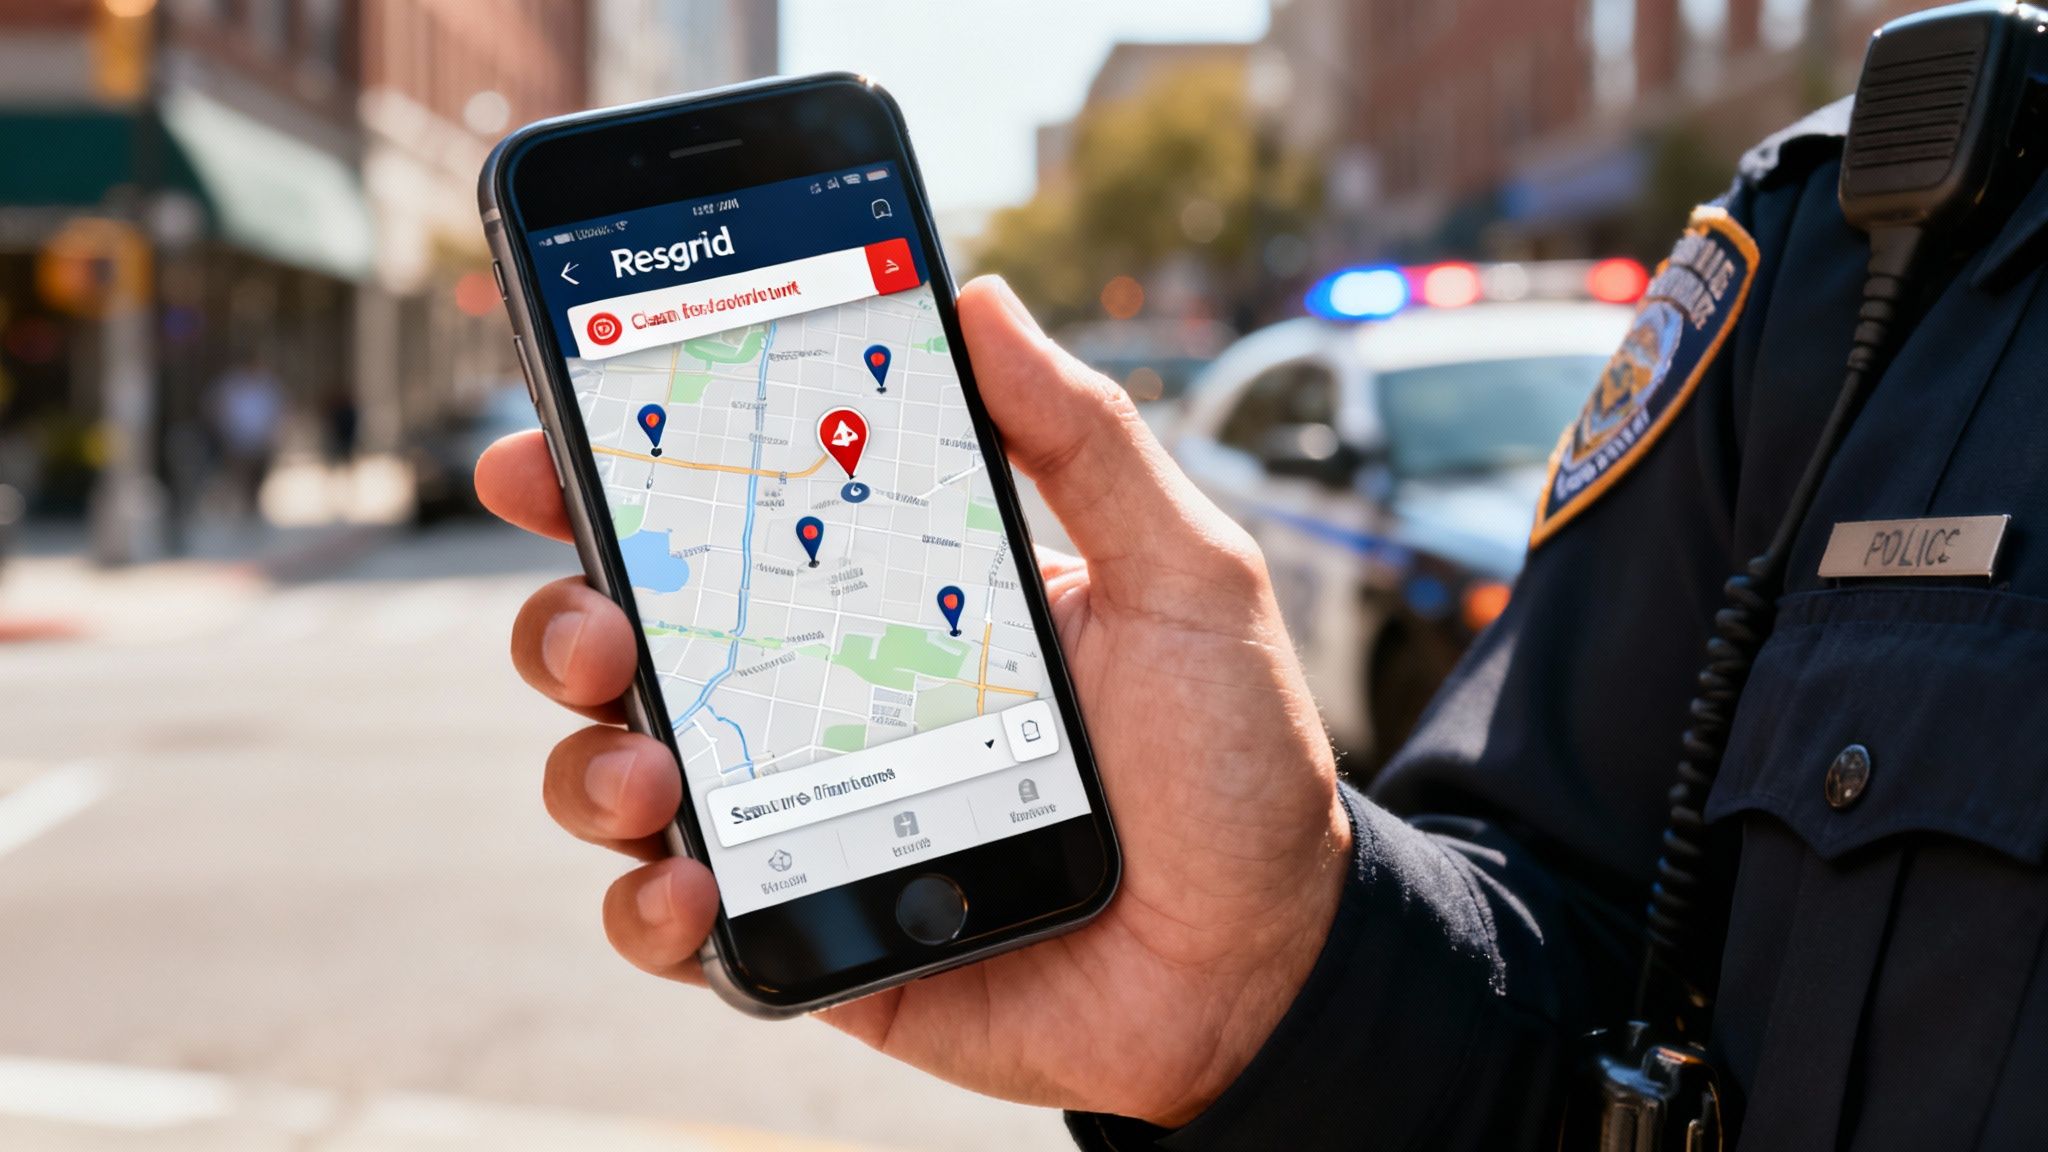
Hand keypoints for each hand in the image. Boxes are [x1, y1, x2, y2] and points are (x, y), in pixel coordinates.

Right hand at [476, 277, 1350, 1126]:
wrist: (1263, 958)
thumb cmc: (1227, 762)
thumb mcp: (1182, 579)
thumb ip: (1087, 444)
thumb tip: (981, 295)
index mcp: (886, 597)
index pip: (725, 522)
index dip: (614, 482)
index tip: (546, 447)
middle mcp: (818, 700)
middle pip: (634, 643)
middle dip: (569, 620)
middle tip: (599, 621)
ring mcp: (801, 818)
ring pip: (624, 779)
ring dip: (591, 767)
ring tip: (647, 774)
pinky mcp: (810, 934)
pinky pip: (681, 927)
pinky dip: (645, 913)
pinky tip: (684, 891)